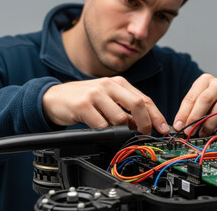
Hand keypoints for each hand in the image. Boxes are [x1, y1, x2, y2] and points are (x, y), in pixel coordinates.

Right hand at [42, 76, 168, 134]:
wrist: (53, 98)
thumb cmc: (82, 99)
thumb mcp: (106, 98)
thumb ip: (123, 107)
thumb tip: (142, 125)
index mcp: (117, 82)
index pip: (143, 99)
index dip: (156, 115)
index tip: (163, 129)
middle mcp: (108, 84)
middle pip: (137, 105)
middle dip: (145, 124)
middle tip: (144, 135)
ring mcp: (95, 94)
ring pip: (120, 118)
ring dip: (122, 131)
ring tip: (116, 133)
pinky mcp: (83, 105)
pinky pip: (102, 125)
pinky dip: (106, 133)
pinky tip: (101, 132)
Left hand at [173, 73, 216, 136]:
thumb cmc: (212, 104)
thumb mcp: (198, 104)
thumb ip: (188, 112)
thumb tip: (179, 126)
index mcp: (205, 80)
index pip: (192, 97)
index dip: (184, 113)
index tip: (179, 126)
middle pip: (205, 100)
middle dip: (195, 118)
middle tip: (190, 131)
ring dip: (209, 124)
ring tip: (203, 133)